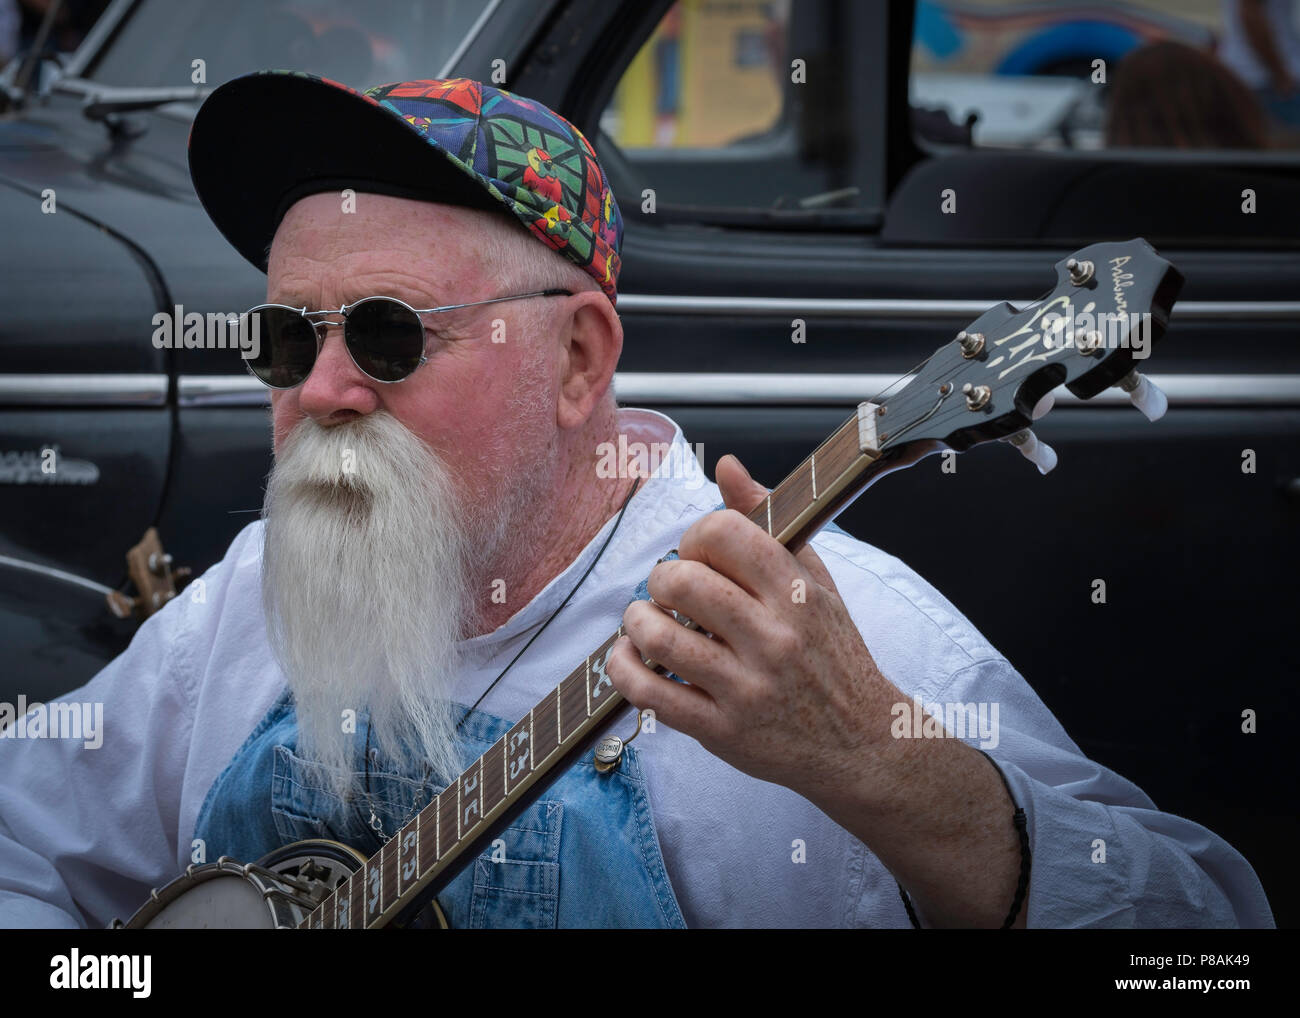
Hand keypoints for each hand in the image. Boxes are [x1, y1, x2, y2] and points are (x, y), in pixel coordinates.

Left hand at [606, 454, 901, 804]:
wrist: (862, 744)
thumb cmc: (832, 655)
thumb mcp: (817, 581)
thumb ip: (769, 521)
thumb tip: (726, 466)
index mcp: (798, 594)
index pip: (725, 533)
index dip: (695, 535)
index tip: (697, 553)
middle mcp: (774, 639)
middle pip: (682, 582)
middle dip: (661, 578)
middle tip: (669, 589)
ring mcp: (746, 688)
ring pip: (658, 637)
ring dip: (637, 620)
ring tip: (646, 620)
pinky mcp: (722, 730)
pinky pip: (649, 694)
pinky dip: (623, 669)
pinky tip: (630, 657)